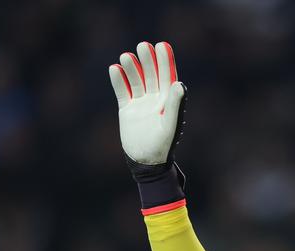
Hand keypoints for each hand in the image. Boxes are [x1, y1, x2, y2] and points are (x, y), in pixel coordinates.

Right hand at [108, 41, 185, 165]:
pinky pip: (122, 91)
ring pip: (136, 81)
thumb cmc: (162, 145)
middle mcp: (155, 100)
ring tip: (126, 56)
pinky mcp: (127, 110)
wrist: (145, 161)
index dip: (165, 61)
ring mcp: (141, 104)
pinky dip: (119, 81)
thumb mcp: (170, 125)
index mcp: (169, 102)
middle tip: (143, 45)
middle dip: (148, 60)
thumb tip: (180, 84)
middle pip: (152, 75)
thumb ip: (175, 105)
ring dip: (132, 68)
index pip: (168, 77)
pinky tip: (115, 69)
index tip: (162, 45)